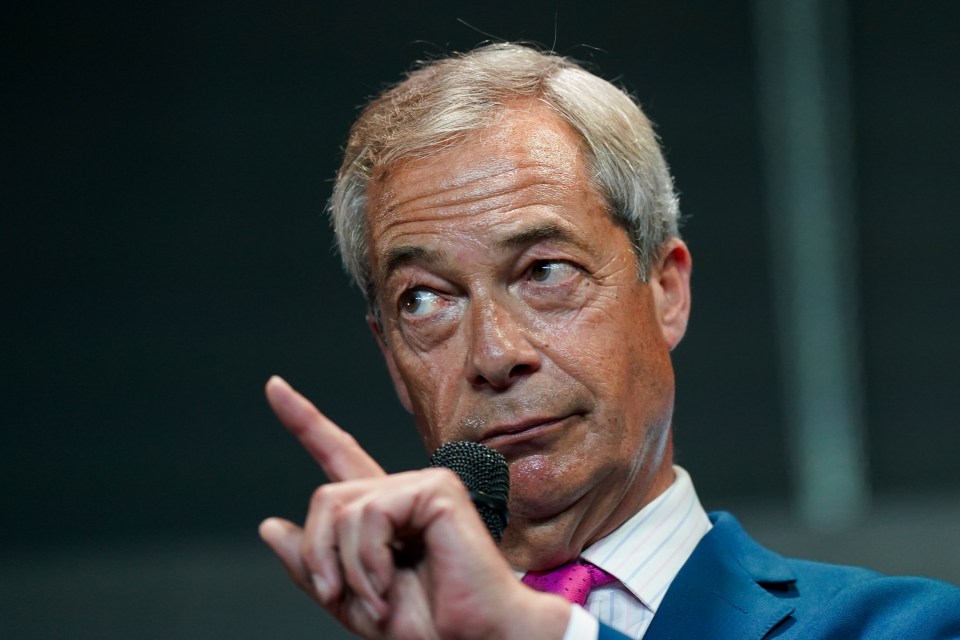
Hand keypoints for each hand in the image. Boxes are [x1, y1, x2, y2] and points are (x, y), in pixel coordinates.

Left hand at [258, 376, 569, 639]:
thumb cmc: (427, 626)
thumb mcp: (350, 598)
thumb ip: (312, 563)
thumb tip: (269, 526)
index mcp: (383, 513)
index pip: (339, 455)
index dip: (305, 422)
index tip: (275, 388)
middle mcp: (401, 491)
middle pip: (325, 499)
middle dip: (319, 553)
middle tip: (338, 594)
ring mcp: (422, 484)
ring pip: (343, 508)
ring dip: (347, 566)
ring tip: (377, 596)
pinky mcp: (438, 488)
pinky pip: (370, 513)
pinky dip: (367, 557)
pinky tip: (390, 578)